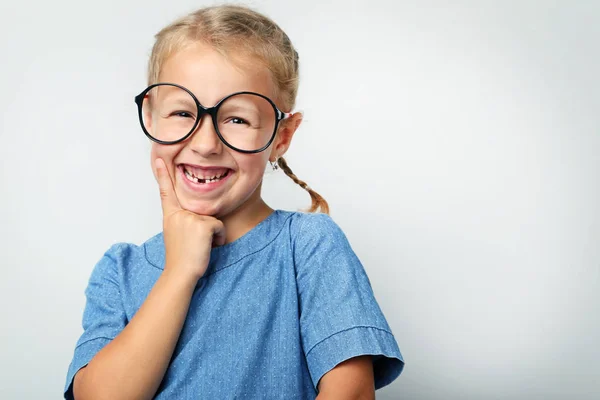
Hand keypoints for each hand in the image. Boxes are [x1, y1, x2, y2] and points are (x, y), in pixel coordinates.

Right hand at [155, 158, 225, 280]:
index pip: (166, 191)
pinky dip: (219, 238)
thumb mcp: (177, 234)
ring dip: (212, 235)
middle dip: (206, 227)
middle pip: (203, 210)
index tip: (160, 158)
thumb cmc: (181, 258)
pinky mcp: (203, 225)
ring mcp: (191, 218)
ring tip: (199, 246)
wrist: (180, 273)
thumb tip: (198, 217)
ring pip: (213, 219)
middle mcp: (179, 213)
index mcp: (171, 215)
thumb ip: (183, 220)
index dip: (163, 174)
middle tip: (193, 244)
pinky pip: (220, 227)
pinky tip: (208, 247)